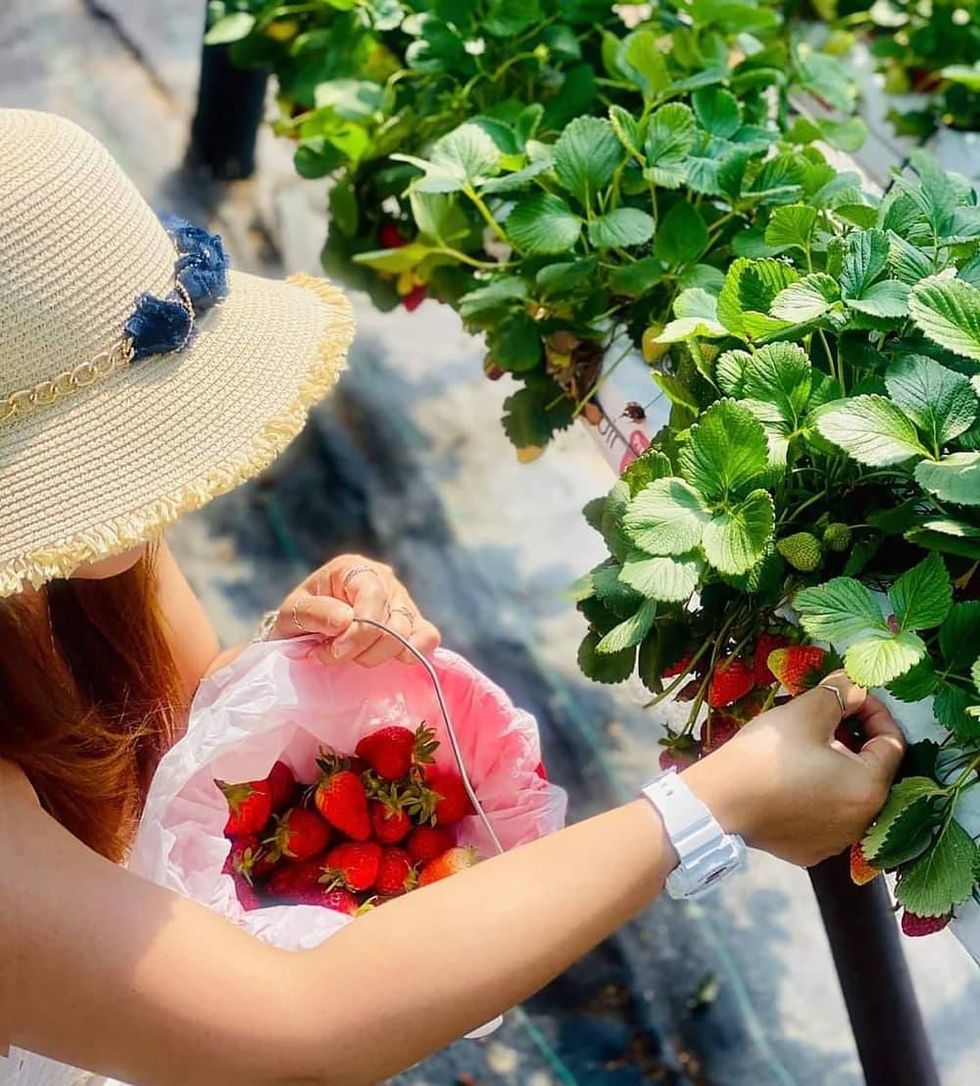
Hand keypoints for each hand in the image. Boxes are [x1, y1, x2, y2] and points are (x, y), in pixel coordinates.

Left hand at [273, 555, 439, 667]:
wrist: (304, 631)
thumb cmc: (298, 618)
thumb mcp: (292, 612)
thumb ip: (315, 613)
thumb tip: (345, 620)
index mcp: (353, 568)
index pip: (372, 595)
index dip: (360, 629)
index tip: (336, 651)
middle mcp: (383, 579)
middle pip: (392, 619)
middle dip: (362, 647)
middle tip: (332, 655)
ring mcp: (401, 599)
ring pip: (409, 632)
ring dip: (377, 655)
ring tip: (349, 657)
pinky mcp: (412, 622)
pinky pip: (428, 636)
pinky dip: (413, 652)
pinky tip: (389, 660)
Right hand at [682, 671, 904, 865]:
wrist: (715, 803)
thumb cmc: (764, 755)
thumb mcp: (804, 712)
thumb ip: (840, 694)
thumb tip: (856, 686)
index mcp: (869, 788)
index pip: (892, 743)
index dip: (875, 712)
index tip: (851, 696)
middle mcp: (861, 822)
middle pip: (871, 770)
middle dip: (853, 739)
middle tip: (825, 718)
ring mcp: (835, 841)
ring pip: (848, 793)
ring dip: (836, 766)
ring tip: (805, 746)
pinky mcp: (810, 850)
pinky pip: (826, 815)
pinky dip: (818, 793)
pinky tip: (791, 778)